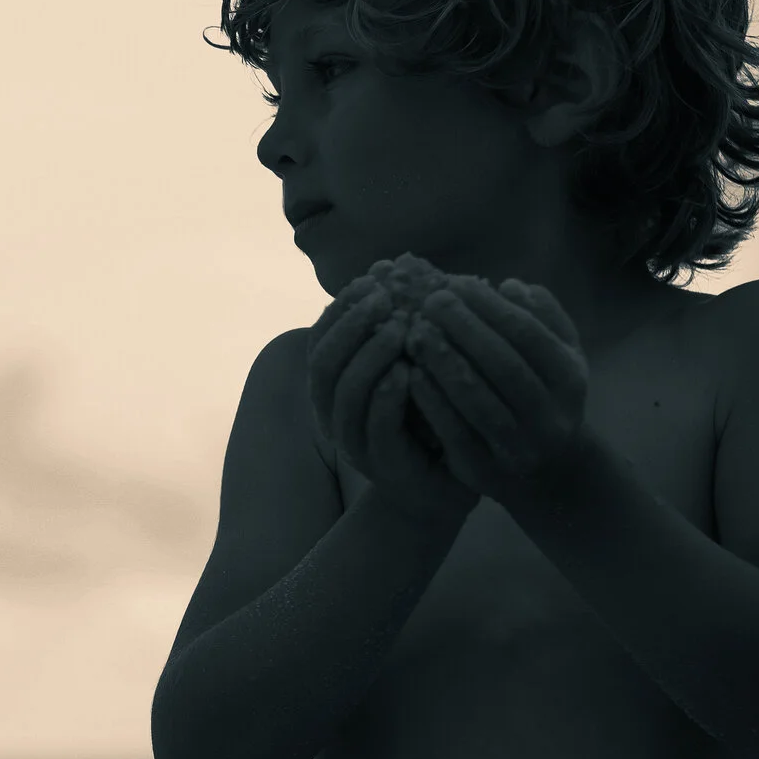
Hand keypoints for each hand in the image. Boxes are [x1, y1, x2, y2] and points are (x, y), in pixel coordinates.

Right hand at [308, 279, 477, 527]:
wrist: (437, 491)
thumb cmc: (427, 421)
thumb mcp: (409, 369)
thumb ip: (399, 329)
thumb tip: (400, 266)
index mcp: (334, 388)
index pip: (320, 340)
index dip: (340, 308)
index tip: (370, 279)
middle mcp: (333, 413)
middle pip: (324, 362)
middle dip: (351, 325)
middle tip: (384, 296)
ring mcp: (354, 441)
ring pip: (346, 392)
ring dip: (370, 355)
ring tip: (400, 327)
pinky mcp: (381, 463)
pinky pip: (375, 425)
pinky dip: (388, 396)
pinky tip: (410, 372)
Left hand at [400, 275, 590, 511]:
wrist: (548, 470)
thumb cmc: (543, 395)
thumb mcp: (558, 357)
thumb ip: (543, 318)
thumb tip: (511, 286)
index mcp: (570, 379)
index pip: (529, 336)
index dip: (492, 307)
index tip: (457, 283)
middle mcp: (551, 415)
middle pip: (505, 367)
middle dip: (466, 329)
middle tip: (431, 300)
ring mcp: (520, 447)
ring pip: (480, 402)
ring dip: (445, 364)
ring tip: (416, 332)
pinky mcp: (486, 471)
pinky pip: (457, 434)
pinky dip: (434, 404)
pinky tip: (412, 376)